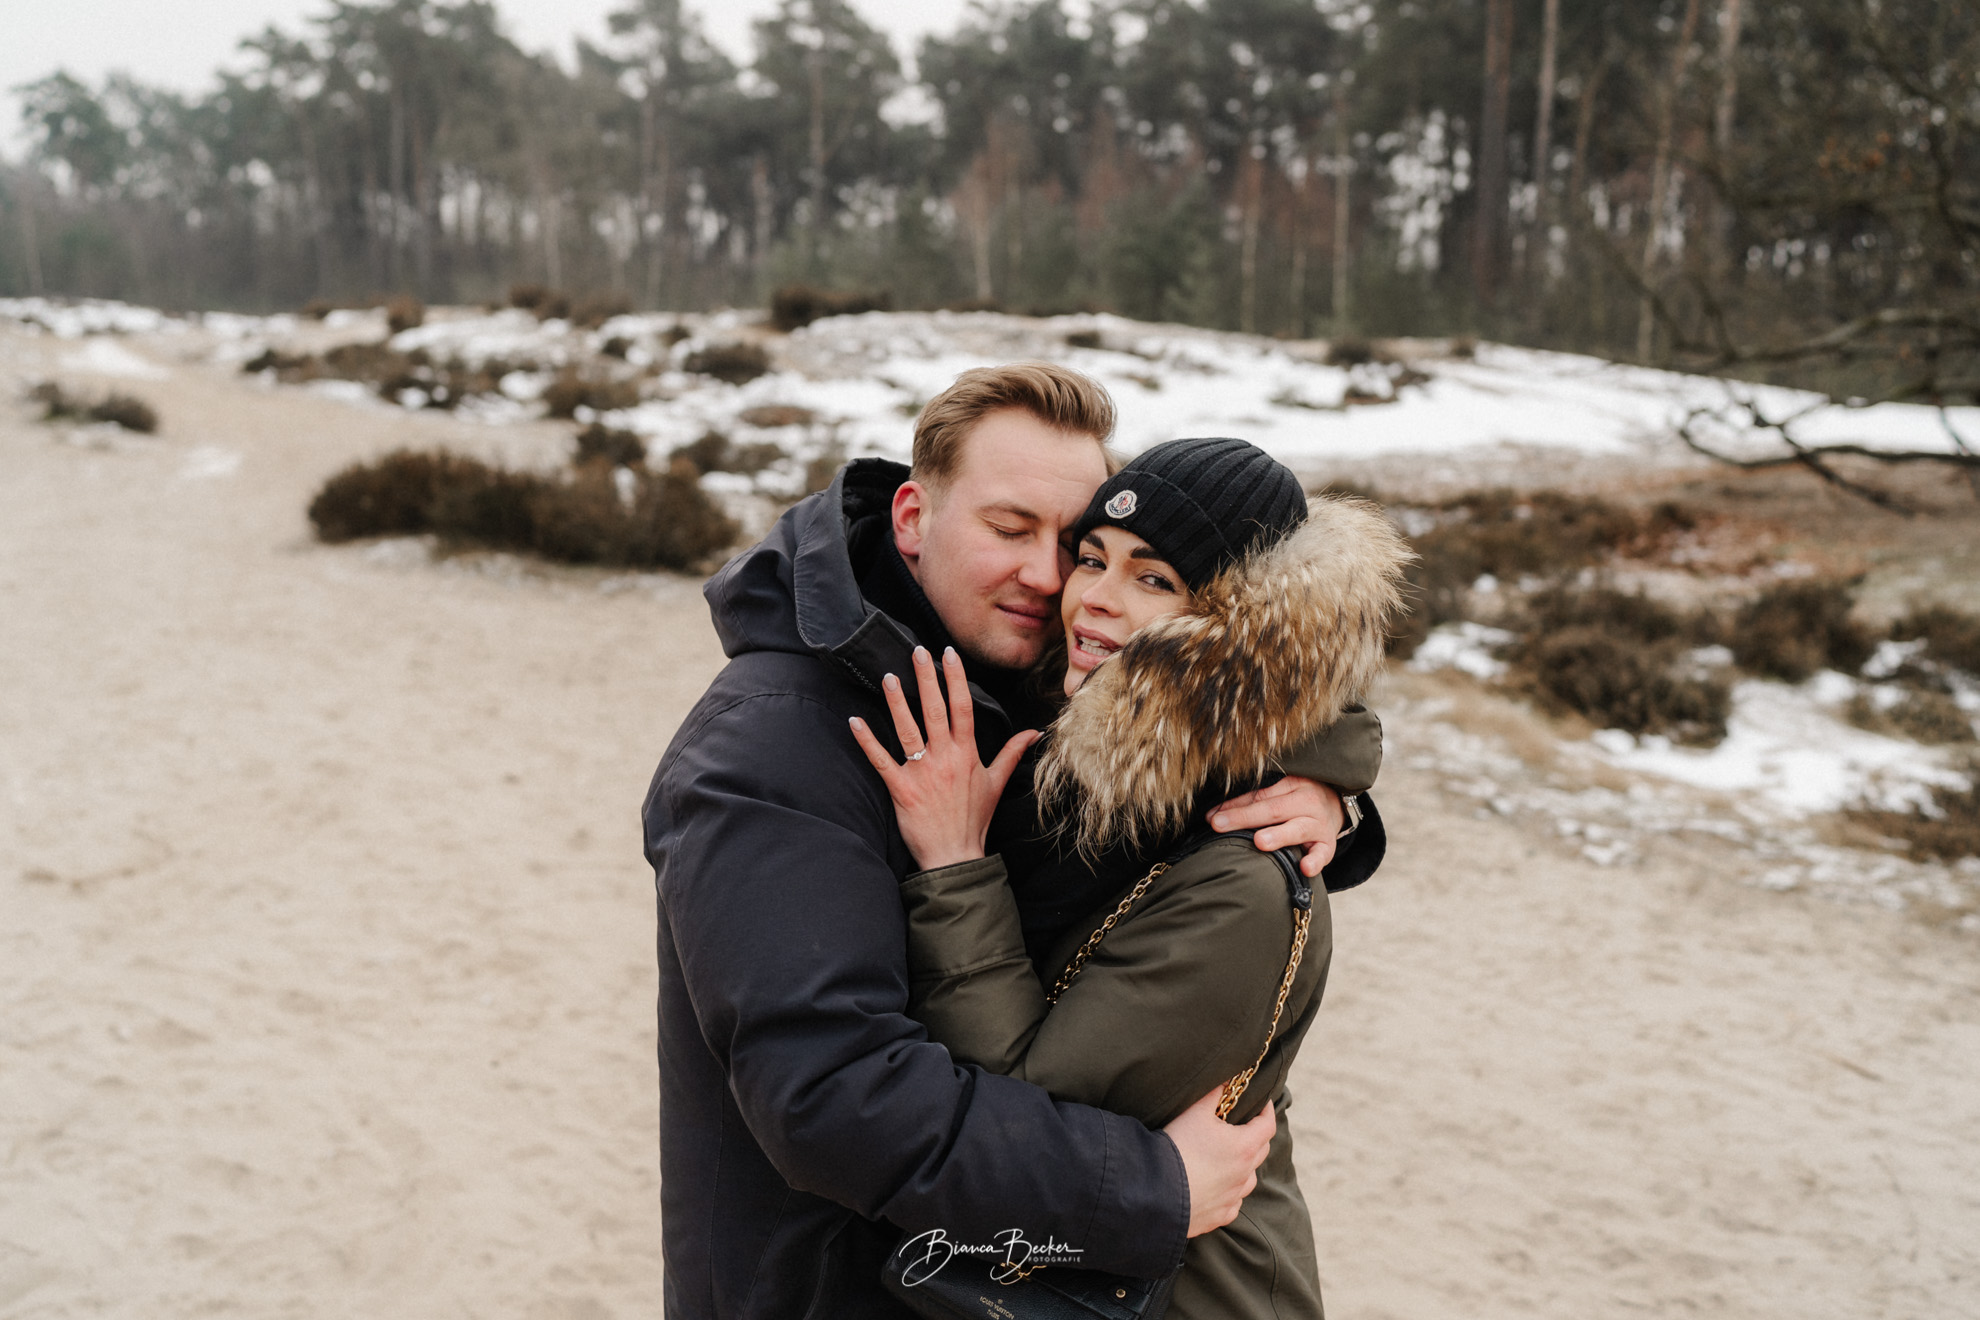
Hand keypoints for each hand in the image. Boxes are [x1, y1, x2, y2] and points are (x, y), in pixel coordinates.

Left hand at [848, 646, 1039, 870]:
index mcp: (968, 754)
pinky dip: (867, 740)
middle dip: (926, 678)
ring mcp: (922, 773)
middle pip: (935, 710)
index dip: (955, 679)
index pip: (963, 708)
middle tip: (917, 651)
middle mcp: (946, 758)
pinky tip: (855, 721)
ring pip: (907, 730)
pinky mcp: (901, 789)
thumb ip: (1012, 754)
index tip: (948, 654)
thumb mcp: (996, 783)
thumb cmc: (974, 820)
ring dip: (897, 702)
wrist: (955, 857)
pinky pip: (881, 760)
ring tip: (889, 677)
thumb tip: (1033, 732)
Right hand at [1163, 1085, 1274, 1236]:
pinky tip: (1217, 1188)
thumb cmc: (1179, 1147)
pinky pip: (1233, 1203)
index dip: (1267, 1111)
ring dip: (1244, 1167)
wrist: (1157, 1190)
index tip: (1262, 1103)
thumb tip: (1225, 1081)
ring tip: (1230, 1159)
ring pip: (1249, 1180)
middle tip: (1244, 1126)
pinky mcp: (1219, 1216)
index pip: (1267, 1126)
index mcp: (1244, 1147)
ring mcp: (1233, 1198)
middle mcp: (1244, 1174)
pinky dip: (1230, 1193)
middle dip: (1257, 1136)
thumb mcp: (1194, 1112)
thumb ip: (1213, 1093)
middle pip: (1261, 1152)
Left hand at [1209, 775, 1343, 877]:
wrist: (1338, 805)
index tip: (1211, 818)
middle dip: (1245, 818)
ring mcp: (1318, 824)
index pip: (1259, 797)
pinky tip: (1305, 868)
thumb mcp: (1281, 792)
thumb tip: (1212, 817)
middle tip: (1220, 825)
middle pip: (1273, 810)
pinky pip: (1323, 854)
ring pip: (1297, 829)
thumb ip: (1252, 802)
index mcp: (1291, 786)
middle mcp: (1306, 802)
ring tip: (1260, 842)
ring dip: (1279, 835)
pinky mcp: (1328, 845)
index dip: (1234, 807)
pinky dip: (1315, 861)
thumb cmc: (1299, 800)